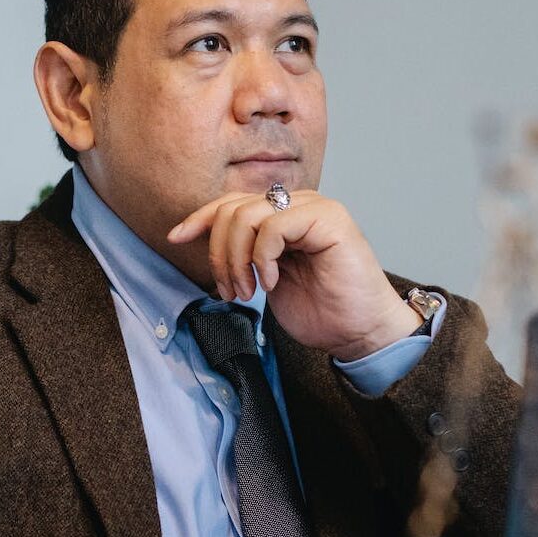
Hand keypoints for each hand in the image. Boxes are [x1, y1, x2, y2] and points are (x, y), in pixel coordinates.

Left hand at [168, 190, 421, 361]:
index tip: (176, 238)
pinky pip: (274, 226)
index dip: (200, 219)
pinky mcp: (329, 219)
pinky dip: (263, 258)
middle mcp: (298, 204)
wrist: (361, 332)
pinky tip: (271, 283)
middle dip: (218, 253)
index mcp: (282, 216)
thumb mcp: (266, 280)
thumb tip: (206, 242)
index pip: (231, 203)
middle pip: (232, 208)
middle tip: (230, 291)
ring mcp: (314, 208)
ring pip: (247, 215)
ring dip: (236, 259)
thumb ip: (245, 255)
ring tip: (247, 292)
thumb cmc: (321, 311)